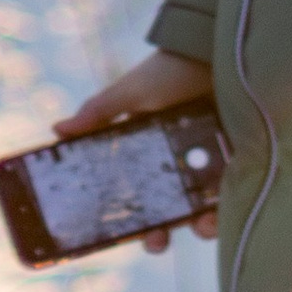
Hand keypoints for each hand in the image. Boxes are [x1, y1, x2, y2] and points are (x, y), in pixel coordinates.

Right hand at [56, 50, 218, 249]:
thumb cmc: (169, 71)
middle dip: (159, 233)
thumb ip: (97, 113)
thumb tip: (57, 130)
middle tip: (156, 242)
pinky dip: (223, 206)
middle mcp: (176, 163)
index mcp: (148, 152)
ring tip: (200, 224)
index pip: (136, 195)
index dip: (128, 219)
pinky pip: (227, 193)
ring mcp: (206, 164)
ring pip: (200, 208)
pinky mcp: (235, 160)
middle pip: (166, 210)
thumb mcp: (129, 92)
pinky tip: (218, 209)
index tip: (120, 235)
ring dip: (198, 226)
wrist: (214, 50)